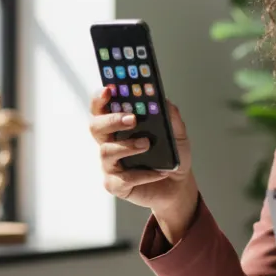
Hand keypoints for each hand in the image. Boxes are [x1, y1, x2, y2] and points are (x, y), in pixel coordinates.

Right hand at [89, 88, 198, 242]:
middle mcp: (110, 143)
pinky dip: (143, 174)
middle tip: (132, 119)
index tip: (109, 90)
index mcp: (119, 127)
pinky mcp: (115, 185)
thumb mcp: (177, 134)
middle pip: (96, 127)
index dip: (100, 98)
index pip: (101, 108)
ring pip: (106, 152)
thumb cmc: (171, 156)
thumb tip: (163, 100)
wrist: (178, 186)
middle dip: (112, 120)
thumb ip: (170, 116)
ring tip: (147, 144)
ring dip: (127, 146)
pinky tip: (159, 172)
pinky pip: (123, 179)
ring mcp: (110, 165)